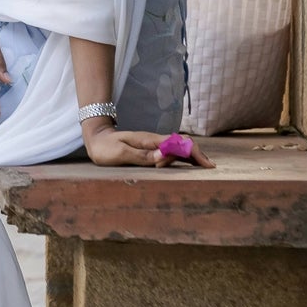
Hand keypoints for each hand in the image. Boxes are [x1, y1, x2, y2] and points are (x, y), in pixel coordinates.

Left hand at [82, 127, 215, 167]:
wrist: (96, 137)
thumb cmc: (106, 148)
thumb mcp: (120, 154)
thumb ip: (141, 156)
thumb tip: (163, 156)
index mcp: (149, 141)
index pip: (177, 144)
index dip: (193, 153)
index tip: (206, 165)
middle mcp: (154, 141)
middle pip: (182, 144)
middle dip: (197, 155)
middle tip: (211, 168)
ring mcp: (153, 144)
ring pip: (178, 148)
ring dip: (192, 156)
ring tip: (206, 167)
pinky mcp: (150, 148)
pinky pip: (170, 151)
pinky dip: (183, 156)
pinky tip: (188, 163)